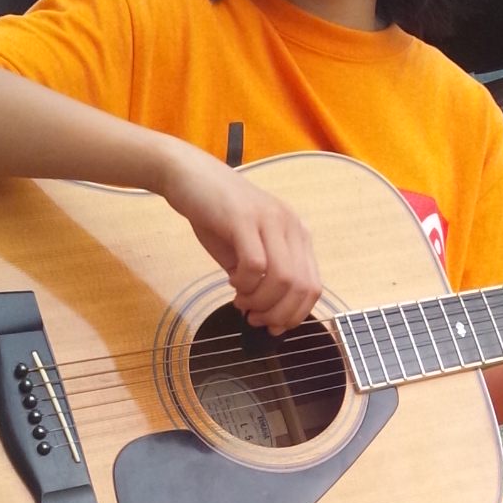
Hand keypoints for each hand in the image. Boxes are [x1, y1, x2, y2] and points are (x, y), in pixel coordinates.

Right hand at [159, 144, 321, 332]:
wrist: (188, 176)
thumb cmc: (217, 216)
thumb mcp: (246, 250)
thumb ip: (262, 279)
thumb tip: (268, 317)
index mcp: (296, 234)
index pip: (313, 286)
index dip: (294, 314)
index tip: (271, 326)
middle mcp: (291, 225)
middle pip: (301, 287)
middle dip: (278, 313)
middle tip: (254, 318)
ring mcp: (270, 220)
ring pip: (283, 278)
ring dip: (261, 301)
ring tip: (241, 302)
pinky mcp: (244, 218)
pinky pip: (255, 264)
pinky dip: (244, 283)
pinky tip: (231, 281)